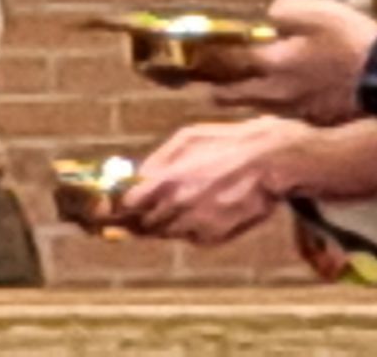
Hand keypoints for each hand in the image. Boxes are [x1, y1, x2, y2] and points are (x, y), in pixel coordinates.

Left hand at [119, 117, 296, 244]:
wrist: (271, 161)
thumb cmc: (226, 142)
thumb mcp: (185, 139)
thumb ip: (156, 161)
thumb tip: (135, 177)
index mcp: (166, 181)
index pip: (125, 207)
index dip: (113, 210)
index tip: (105, 209)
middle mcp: (178, 208)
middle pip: (142, 225)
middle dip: (137, 217)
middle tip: (139, 206)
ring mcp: (197, 226)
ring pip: (166, 233)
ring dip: (162, 221)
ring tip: (180, 199)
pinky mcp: (215, 237)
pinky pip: (191, 236)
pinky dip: (189, 226)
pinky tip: (204, 205)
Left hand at [216, 0, 376, 125]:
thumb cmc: (349, 40)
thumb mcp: (313, 11)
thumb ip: (282, 11)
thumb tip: (268, 17)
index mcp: (273, 63)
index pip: (232, 64)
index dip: (213, 62)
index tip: (198, 62)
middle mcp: (280, 92)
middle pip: (241, 96)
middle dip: (224, 92)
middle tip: (212, 90)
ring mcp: (300, 110)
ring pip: (263, 108)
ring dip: (250, 102)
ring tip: (245, 96)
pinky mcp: (319, 119)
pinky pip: (289, 115)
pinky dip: (280, 109)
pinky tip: (285, 102)